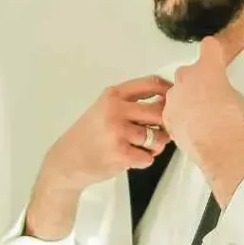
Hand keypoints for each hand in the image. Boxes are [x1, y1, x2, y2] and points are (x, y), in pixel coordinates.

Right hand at [44, 74, 174, 190]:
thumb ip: (131, 103)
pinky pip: (149, 157)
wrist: (66, 161)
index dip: (170, 91)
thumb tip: (169, 104)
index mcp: (114, 95)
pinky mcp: (120, 154)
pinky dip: (144, 160)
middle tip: (159, 132)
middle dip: (165, 125)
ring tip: (141, 147)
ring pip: (158, 138)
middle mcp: (116, 110)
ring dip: (155, 146)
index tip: (176, 100)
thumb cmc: (89, 135)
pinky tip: (130, 158)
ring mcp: (118, 132)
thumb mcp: (105, 108)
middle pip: (160, 112)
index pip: (152, 83)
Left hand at [162, 37, 243, 159]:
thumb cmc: (227, 119)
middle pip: (190, 72)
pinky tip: (193, 129)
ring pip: (178, 93)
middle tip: (210, 97)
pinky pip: (172, 112)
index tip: (214, 55)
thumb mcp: (240, 100)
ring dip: (187, 101)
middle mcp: (187, 77)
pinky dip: (180, 119)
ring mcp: (174, 95)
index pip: (209, 47)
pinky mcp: (167, 114)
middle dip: (197, 82)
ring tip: (202, 117)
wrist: (214, 140)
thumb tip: (229, 101)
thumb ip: (229, 93)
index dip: (213, 52)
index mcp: (208, 67)